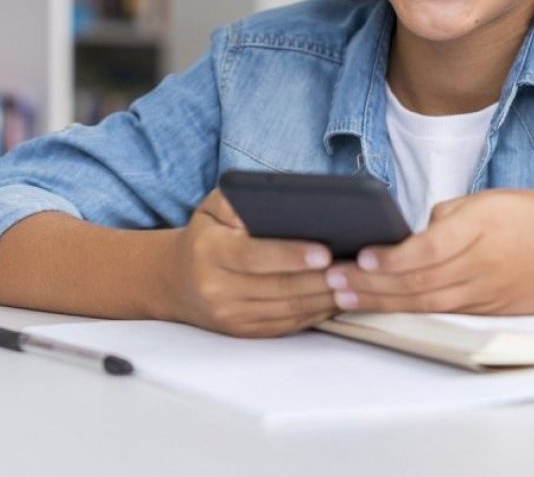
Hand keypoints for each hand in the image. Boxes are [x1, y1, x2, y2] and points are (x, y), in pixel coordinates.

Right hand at [162, 189, 336, 337]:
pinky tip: (338, 296)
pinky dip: (318, 311)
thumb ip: (240, 201)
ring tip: (354, 281)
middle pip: (279, 287)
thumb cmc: (206, 235)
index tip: (324, 251)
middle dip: (320, 279)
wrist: (178, 280)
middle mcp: (217, 289)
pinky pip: (289, 324)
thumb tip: (281, 203)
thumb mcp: (213, 208)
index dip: (290, 255)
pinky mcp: (247, 332)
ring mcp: (232, 316)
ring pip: (289, 308)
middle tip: (353, 267)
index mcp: (209, 253)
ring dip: (325, 297)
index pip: (253, 256)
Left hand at [323, 189, 533, 314]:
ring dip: (380, 301)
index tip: (362, 256)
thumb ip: (452, 214)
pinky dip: (408, 309)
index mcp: (484, 229)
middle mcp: (483, 266)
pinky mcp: (491, 310)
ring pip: (424, 301)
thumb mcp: (498, 199)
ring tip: (344, 297)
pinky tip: (382, 306)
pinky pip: (442, 310)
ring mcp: (487, 293)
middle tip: (332, 282)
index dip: (391, 257)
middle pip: (417, 280)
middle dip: (370, 284)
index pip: (428, 248)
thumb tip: (416, 232)